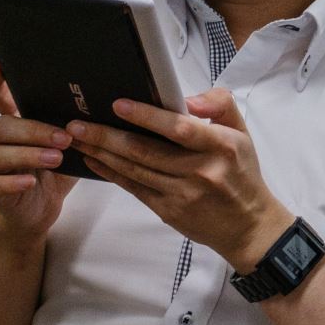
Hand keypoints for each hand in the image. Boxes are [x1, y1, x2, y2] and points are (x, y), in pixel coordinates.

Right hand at [0, 63, 77, 242]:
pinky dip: (12, 182)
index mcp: (19, 123)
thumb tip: (108, 101)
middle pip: (1, 125)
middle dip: (33, 129)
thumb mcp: (70, 144)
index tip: (0, 64)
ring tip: (56, 158)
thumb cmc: (55, 170)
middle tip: (64, 137)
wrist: (38, 210)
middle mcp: (3, 141)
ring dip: (29, 154)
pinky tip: (30, 181)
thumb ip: (78, 124)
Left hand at [68, 89, 292, 273]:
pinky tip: (94, 160)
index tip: (117, 105)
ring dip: (101, 153)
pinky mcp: (169, 210)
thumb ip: (220, 104)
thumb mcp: (242, 133)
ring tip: (78, 138)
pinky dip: (111, 173)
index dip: (146, 116)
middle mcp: (201, 171)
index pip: (179, 128)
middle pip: (146, 151)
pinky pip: (134, 188)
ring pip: (134, 170)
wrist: (247, 224)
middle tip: (77, 124)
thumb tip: (187, 100)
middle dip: (106, 136)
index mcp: (221, 146)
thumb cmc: (242, 173)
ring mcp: (182, 194)